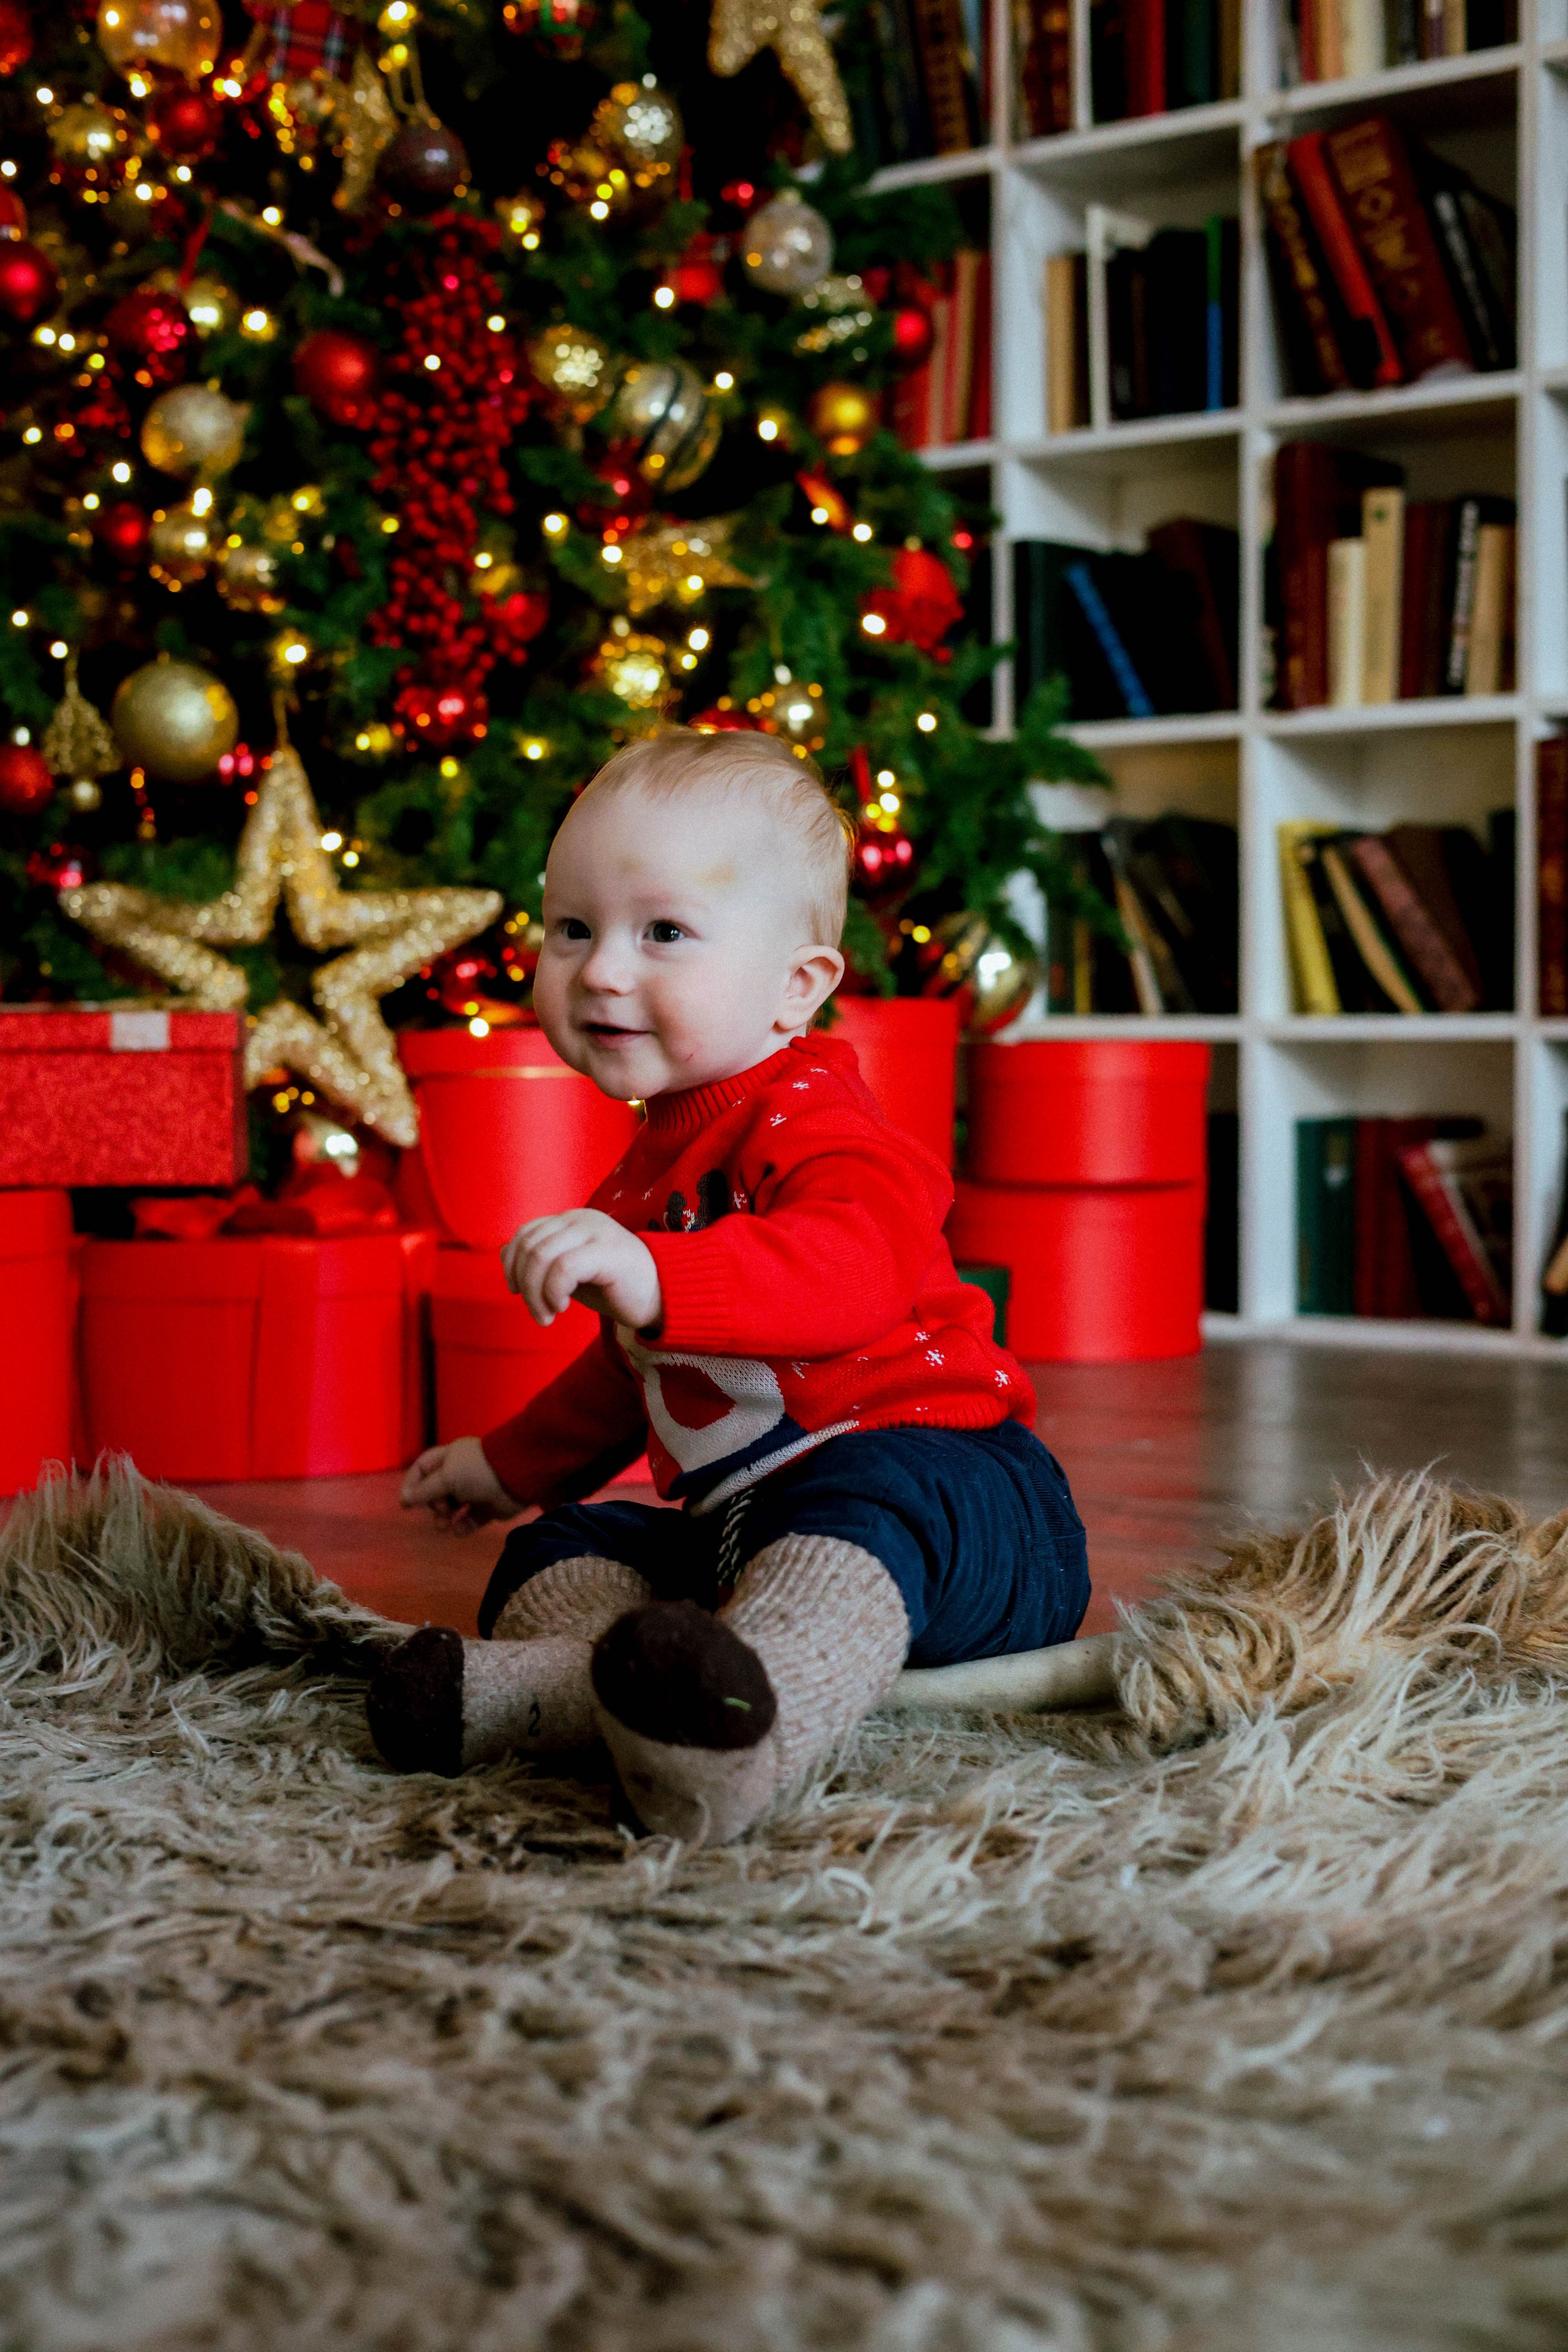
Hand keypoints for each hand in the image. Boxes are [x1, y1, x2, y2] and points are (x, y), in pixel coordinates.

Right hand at [400, 1435, 519, 1534]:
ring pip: (451, 1508)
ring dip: (444, 1518)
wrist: (517, 1477)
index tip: (407, 1503)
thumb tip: (404, 1500)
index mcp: (449, 1458)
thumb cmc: (477, 1470)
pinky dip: (462, 1526)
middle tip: (439, 1510)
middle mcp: (460, 1473)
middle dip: (432, 1504)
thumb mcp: (446, 1477)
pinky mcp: (487, 1508)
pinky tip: (459, 1529)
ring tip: (444, 1526)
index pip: (423, 1468)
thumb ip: (425, 1490)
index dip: (413, 1484)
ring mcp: (474, 1491)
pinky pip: (469, 1520)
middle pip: (435, 1491)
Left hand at [502, 1208, 662, 1331]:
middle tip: (538, 1314)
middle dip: (524, 1285)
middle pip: (529, 1246)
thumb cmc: (615, 1286)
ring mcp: (595, 1232)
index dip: (512, 1265)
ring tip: (548, 1316)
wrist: (662, 1297)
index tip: (518, 1292)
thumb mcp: (570, 1273)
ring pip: (541, 1256)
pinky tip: (562, 1307)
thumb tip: (504, 1254)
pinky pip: (563, 1268)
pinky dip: (553, 1291)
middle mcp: (581, 1219)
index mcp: (571, 1220)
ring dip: (536, 1294)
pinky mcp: (607, 1251)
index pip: (526, 1234)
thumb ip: (541, 1262)